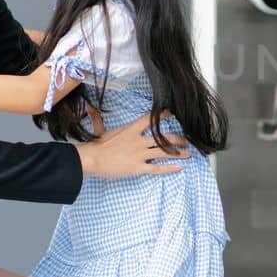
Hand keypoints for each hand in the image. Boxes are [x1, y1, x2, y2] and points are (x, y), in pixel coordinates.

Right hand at [76, 114, 190, 177]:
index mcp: (130, 130)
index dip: (163, 116)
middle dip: (177, 139)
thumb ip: (97, 117)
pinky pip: (157, 168)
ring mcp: (139, 155)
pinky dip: (169, 168)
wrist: (91, 160)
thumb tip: (88, 107)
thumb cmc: (95, 146)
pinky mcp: (138, 168)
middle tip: (187, 140)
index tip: (173, 113)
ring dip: (177, 153)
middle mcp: (138, 141)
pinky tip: (179, 167)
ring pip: (163, 152)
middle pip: (163, 138)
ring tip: (188, 153)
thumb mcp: (98, 129)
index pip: (150, 120)